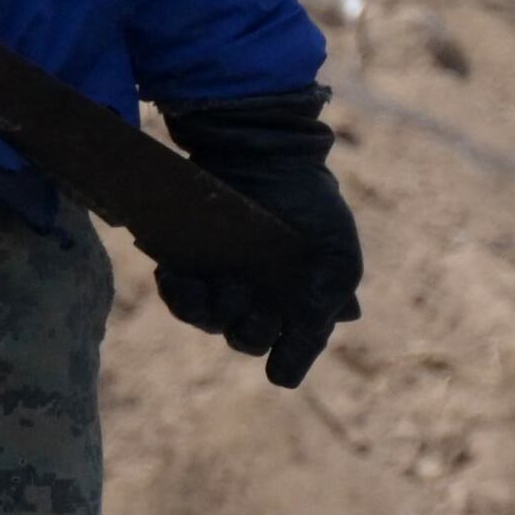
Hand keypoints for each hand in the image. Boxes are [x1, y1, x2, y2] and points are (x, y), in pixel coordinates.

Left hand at [150, 91, 363, 389]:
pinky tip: (176, 277)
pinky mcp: (191, 267)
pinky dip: (178, 294)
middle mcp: (259, 305)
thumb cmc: (312, 204)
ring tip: (223, 284)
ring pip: (210, 323)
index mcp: (298, 310)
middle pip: (247, 340)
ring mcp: (223, 287)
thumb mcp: (339, 251)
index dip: (286, 360)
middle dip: (250, 328)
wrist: (270, 154)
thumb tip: (322, 327)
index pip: (288, 358)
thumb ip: (334, 293)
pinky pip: (179, 297)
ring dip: (213, 312)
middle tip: (253, 296)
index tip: (281, 353)